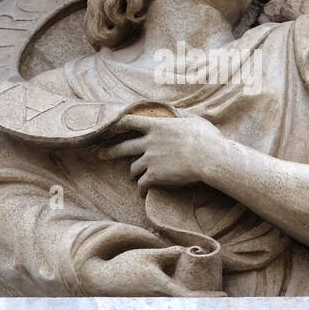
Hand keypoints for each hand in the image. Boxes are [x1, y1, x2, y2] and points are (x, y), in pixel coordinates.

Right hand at [78, 247, 224, 296]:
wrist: (101, 280)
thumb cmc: (125, 266)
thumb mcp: (149, 255)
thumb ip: (170, 254)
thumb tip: (189, 251)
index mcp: (163, 289)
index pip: (193, 297)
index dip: (210, 298)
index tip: (225, 296)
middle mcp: (160, 303)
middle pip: (191, 309)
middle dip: (207, 306)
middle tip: (225, 302)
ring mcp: (154, 309)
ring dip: (195, 308)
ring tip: (212, 306)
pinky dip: (183, 309)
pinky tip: (190, 306)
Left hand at [98, 113, 224, 191]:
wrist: (209, 157)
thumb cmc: (207, 138)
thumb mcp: (193, 121)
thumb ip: (182, 119)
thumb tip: (183, 116)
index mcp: (157, 126)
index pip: (129, 121)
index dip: (117, 125)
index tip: (108, 129)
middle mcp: (149, 142)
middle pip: (122, 147)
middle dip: (109, 151)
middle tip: (99, 154)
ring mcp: (150, 159)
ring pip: (133, 168)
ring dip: (134, 173)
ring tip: (136, 178)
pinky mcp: (154, 175)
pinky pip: (142, 184)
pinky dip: (141, 189)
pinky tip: (142, 193)